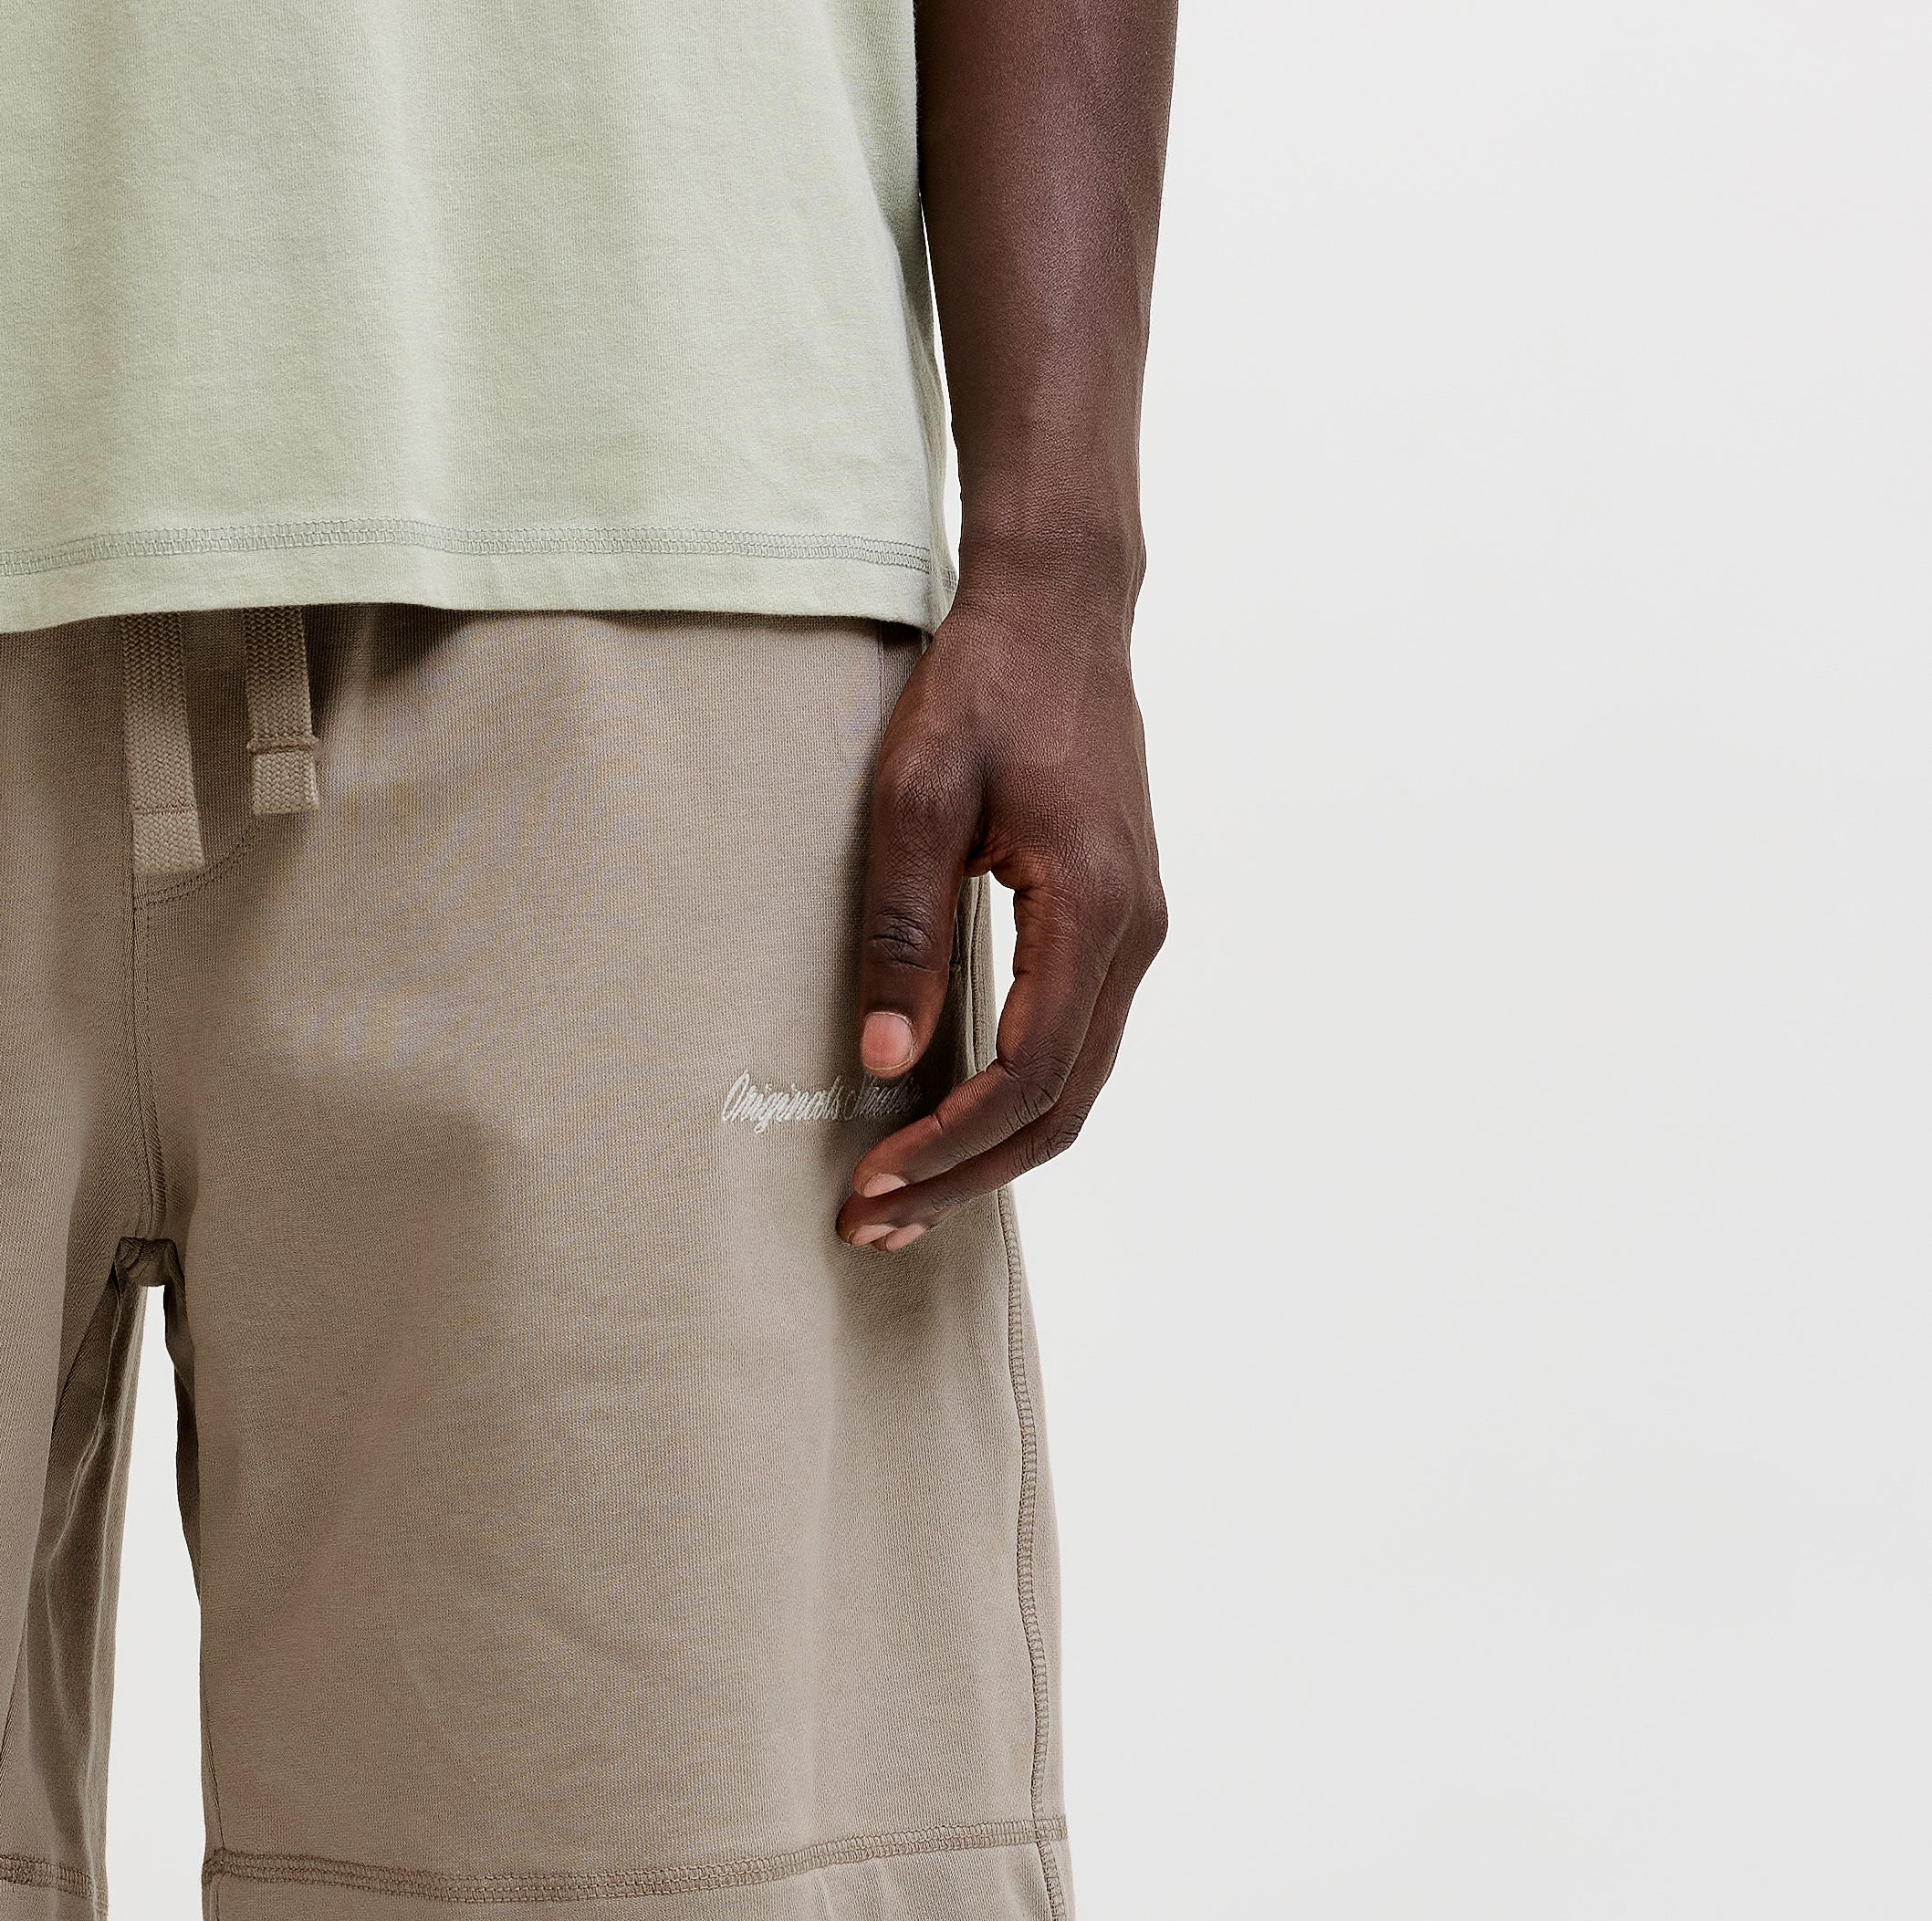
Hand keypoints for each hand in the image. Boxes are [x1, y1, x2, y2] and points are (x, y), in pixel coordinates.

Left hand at [837, 548, 1160, 1247]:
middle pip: (1060, 1108)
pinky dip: (1010, 1105)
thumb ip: (901, 930)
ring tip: (899, 1199)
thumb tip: (881, 1063)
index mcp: (1092, 905)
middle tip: (871, 1225)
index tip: (870, 1184)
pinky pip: (1073, 1047)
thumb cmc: (983, 687)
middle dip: (965, 1177)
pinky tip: (945, 1129)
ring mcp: (1135, 931)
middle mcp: (1134, 931)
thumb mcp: (914, 797)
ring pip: (1073, 1089)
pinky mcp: (1115, 925)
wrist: (1058, 610)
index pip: (1027, 1074)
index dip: (948, 1145)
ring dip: (988, 1154)